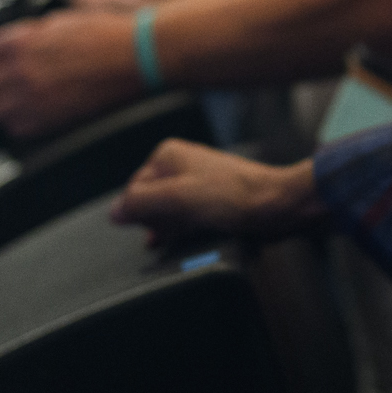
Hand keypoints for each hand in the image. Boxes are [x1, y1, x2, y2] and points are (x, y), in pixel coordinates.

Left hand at [0, 8, 143, 139]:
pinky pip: (16, 129)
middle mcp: (23, 70)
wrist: (136, 55)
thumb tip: (7, 46)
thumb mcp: (60, 19)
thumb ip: (27, 33)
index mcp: (22, 41)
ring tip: (7, 104)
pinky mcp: (51, 118)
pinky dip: (16, 124)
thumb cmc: (105, 33)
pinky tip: (26, 115)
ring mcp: (36, 97)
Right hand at [110, 139, 324, 244]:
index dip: (145, 215)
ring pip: (166, 215)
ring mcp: (195, 181)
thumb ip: (141, 203)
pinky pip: (185, 219)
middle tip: (184, 226)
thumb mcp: (179, 199)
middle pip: (148, 205)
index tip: (166, 222)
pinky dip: (186, 230)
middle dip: (161, 222)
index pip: (132, 193)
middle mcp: (179, 163)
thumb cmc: (235, 197)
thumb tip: (114, 212)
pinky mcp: (209, 198)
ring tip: (195, 229)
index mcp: (167, 155)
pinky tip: (192, 237)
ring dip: (174, 228)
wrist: (277, 206)